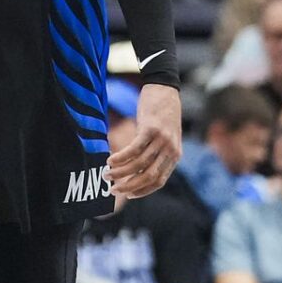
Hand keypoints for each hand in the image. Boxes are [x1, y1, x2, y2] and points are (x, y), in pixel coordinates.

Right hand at [106, 84, 179, 198]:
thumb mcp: (165, 137)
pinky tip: (110, 160)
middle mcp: (170, 150)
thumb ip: (157, 153)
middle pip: (148, 176)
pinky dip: (121, 157)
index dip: (142, 190)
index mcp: (174, 155)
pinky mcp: (151, 129)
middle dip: (129, 186)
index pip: (159, 181)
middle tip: (113, 188)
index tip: (128, 194)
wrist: (165, 88)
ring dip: (120, 172)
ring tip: (107, 174)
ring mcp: (162, 140)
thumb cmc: (162, 113)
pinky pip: (134, 149)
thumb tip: (138, 169)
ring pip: (139, 164)